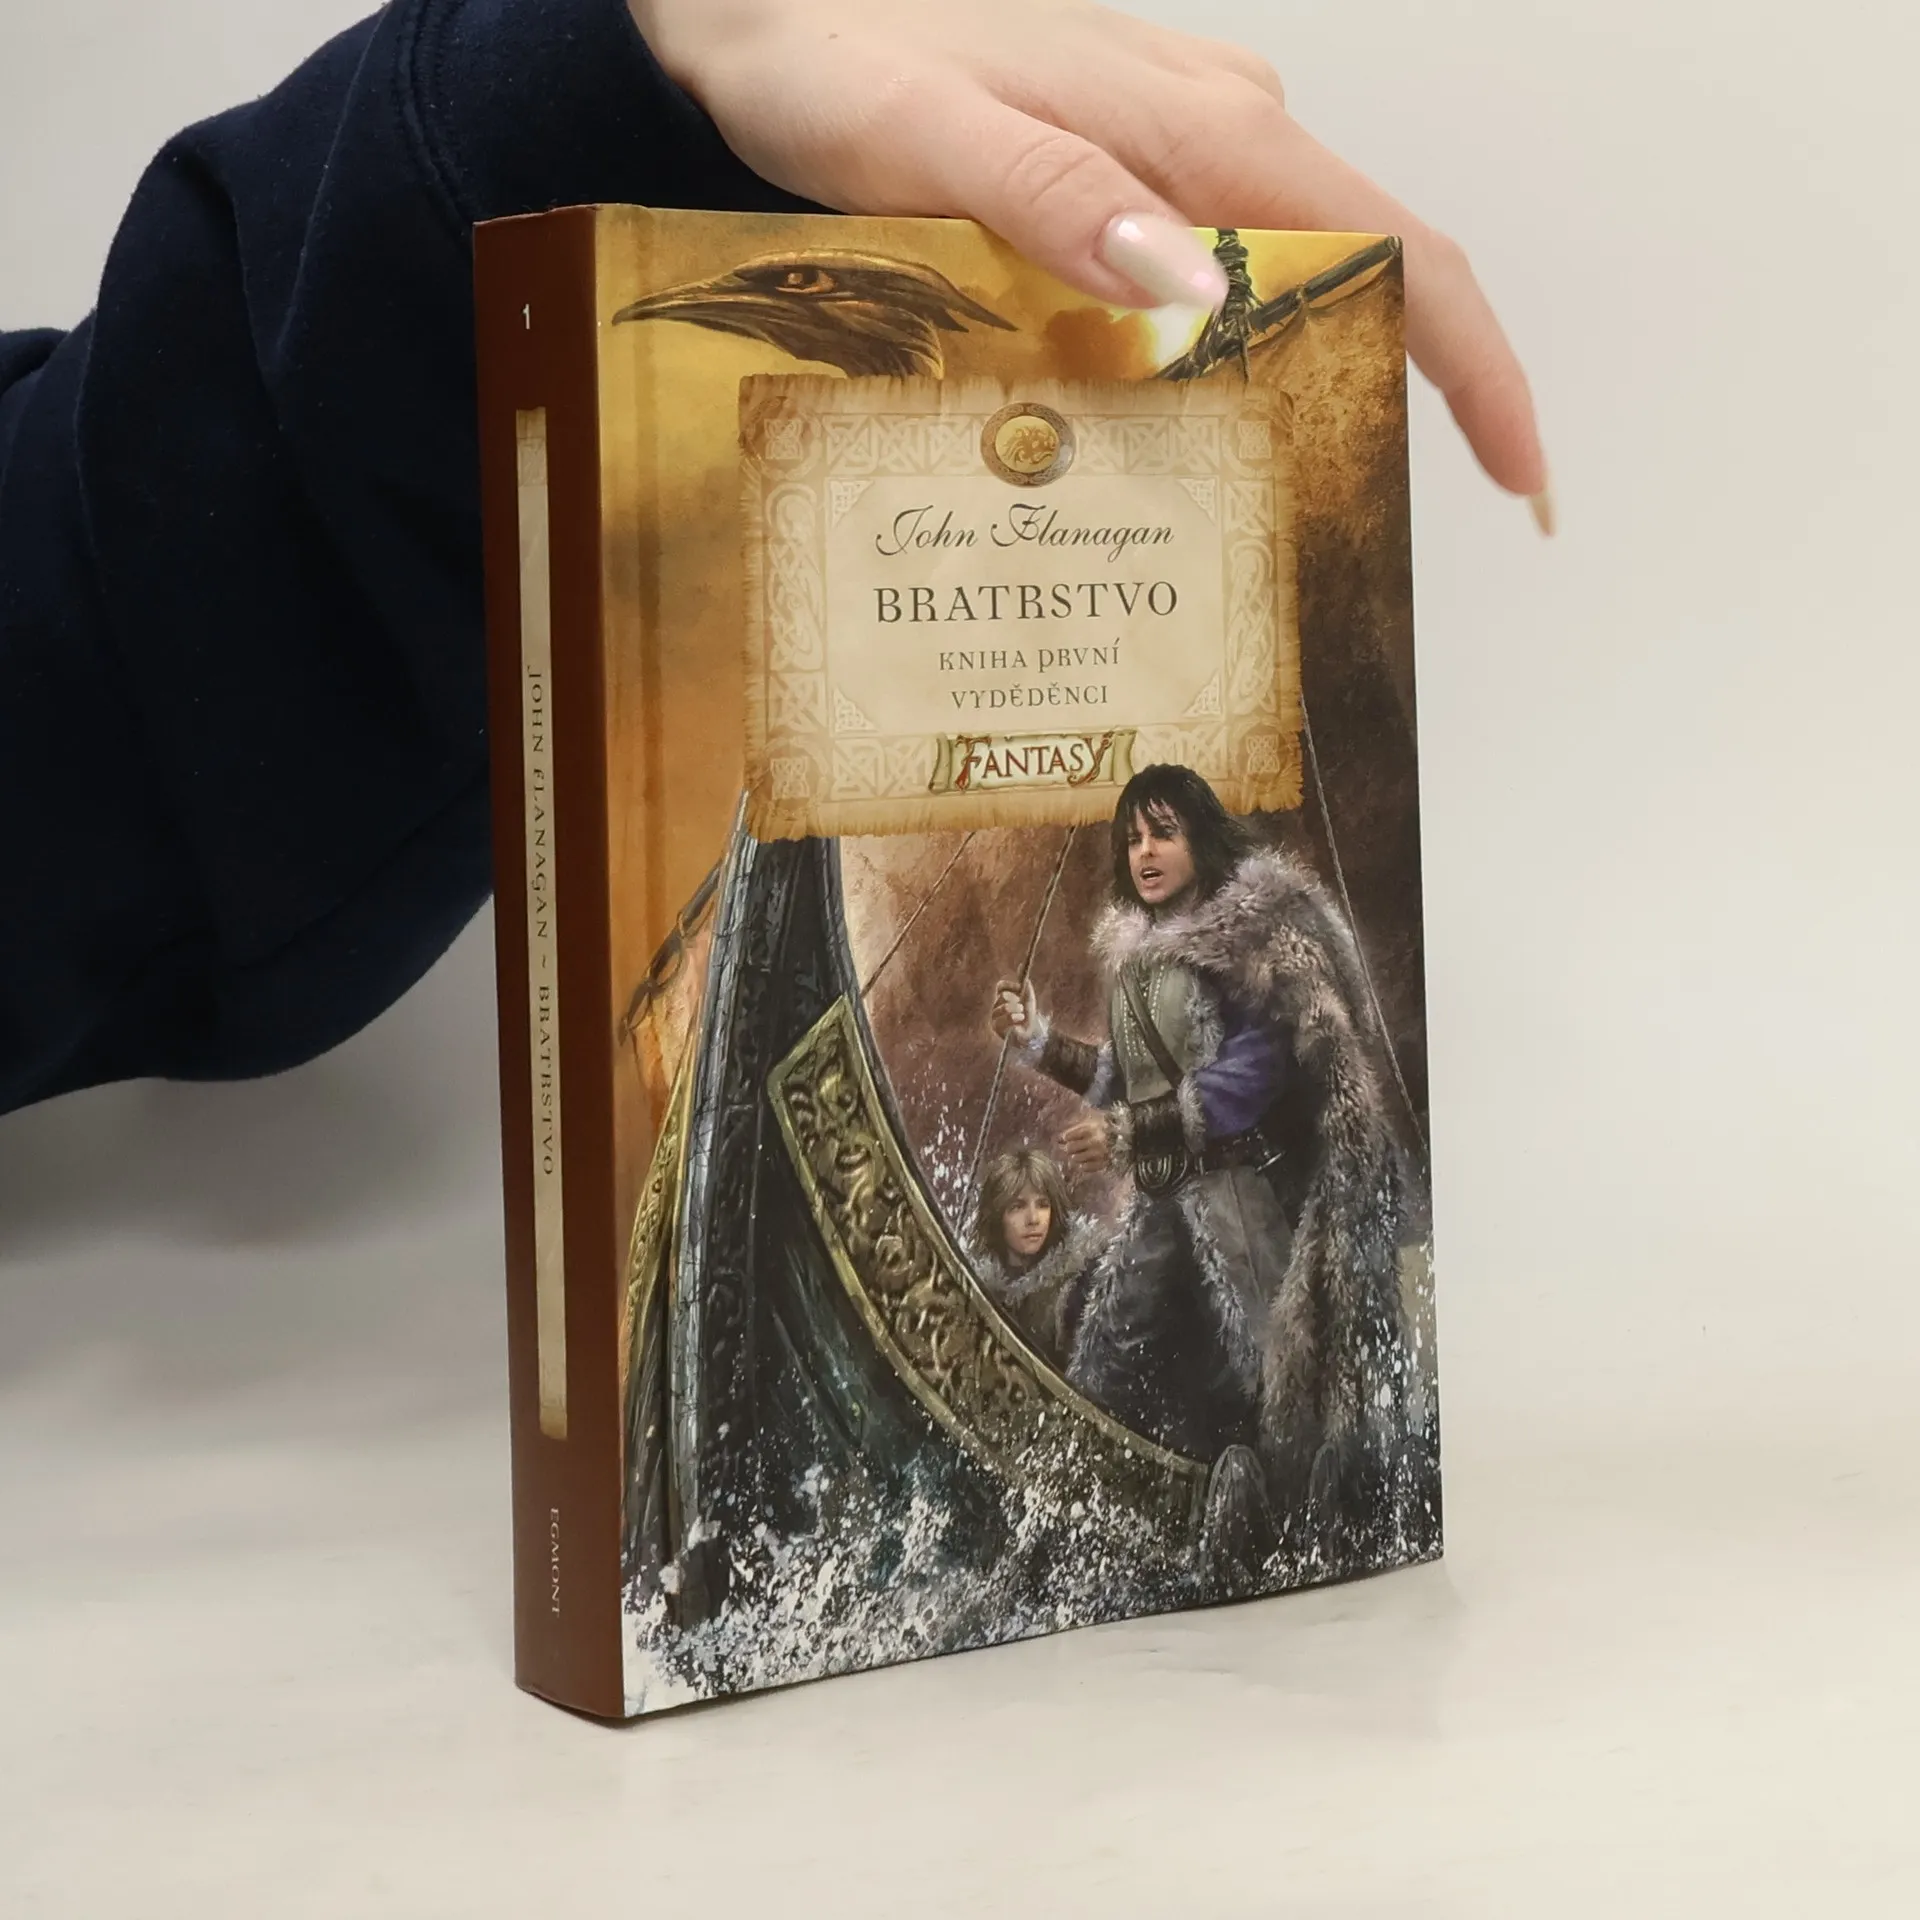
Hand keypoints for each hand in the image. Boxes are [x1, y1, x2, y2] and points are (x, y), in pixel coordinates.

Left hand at [631, 0, 1547, 511]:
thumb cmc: (825, 49)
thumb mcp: (921, 132)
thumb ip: (1052, 193)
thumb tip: (1189, 282)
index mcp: (1195, 121)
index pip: (1395, 244)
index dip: (1474, 365)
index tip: (1519, 469)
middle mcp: (1207, 125)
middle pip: (1361, 271)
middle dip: (1392, 400)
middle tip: (1353, 536)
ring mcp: (1167, 142)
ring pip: (1282, 278)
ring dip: (1295, 385)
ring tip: (1259, 506)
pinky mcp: (1120, 165)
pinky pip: (1212, 267)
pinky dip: (1218, 352)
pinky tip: (1171, 417)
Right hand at [989, 976, 1036, 1041]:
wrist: (1031, 1035)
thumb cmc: (1028, 1017)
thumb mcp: (1029, 999)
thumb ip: (1025, 985)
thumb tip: (1022, 965)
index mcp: (1003, 998)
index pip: (1001, 986)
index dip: (1010, 985)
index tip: (1019, 988)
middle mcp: (996, 1007)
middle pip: (1002, 996)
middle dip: (1015, 999)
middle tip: (1021, 1005)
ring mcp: (994, 1017)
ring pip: (1003, 1006)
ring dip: (1016, 1009)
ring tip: (1021, 1015)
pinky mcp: (996, 1028)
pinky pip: (1004, 1018)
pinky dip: (1014, 1018)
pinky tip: (1019, 1020)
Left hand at [1059, 1114, 1112, 1174]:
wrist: (1133, 1134)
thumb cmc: (1111, 1123)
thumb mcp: (1096, 1116)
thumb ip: (1080, 1121)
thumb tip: (1062, 1132)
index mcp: (1091, 1128)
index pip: (1068, 1136)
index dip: (1064, 1137)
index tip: (1064, 1138)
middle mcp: (1094, 1141)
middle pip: (1070, 1148)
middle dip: (1068, 1148)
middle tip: (1069, 1147)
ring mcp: (1100, 1153)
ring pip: (1077, 1158)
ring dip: (1075, 1156)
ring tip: (1078, 1154)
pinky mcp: (1105, 1162)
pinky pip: (1088, 1167)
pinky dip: (1084, 1165)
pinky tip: (1084, 1163)